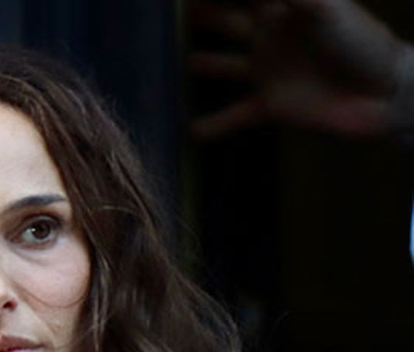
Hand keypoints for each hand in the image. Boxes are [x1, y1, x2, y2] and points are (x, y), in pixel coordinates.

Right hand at [189, 0, 413, 139]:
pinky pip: (235, 116)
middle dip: (206, 15)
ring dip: (206, 64)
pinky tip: (190, 131)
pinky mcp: (270, 106)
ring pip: (226, 66)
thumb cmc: (359, 43)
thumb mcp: (327, 8)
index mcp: (283, 10)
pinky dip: (213, 126)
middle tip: (181, 13)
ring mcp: (268, 73)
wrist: (379, 94)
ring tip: (179, 64)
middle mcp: (269, 39)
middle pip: (230, 22)